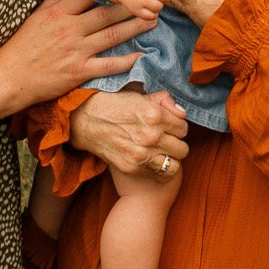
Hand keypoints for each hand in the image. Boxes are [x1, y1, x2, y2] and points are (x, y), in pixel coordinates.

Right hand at [0, 0, 146, 109]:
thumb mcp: (37, 16)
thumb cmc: (22, 45)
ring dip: (134, 28)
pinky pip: (107, 65)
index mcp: (57, 13)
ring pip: (111, 36)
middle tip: (150, 0)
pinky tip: (141, 55)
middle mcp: (68, 30)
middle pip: (106, 14)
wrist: (10, 77)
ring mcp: (75, 51)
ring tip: (152, 20)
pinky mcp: (78, 72)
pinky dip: (125, 61)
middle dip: (130, 6)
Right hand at [68, 88, 189, 175]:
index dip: (177, 126)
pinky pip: (161, 174)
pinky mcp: (133, 167)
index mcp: (154, 114)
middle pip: (182, 147)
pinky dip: (160, 169)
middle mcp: (151, 136)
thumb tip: (182, 113)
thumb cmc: (112, 104)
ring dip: (170, 158)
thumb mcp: (138, 94)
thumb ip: (164, 100)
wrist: (84, 120)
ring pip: (175, 164)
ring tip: (161, 152)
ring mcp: (142, 154)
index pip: (184, 127)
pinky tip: (153, 160)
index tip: (169, 126)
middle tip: (165, 139)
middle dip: (175, 143)